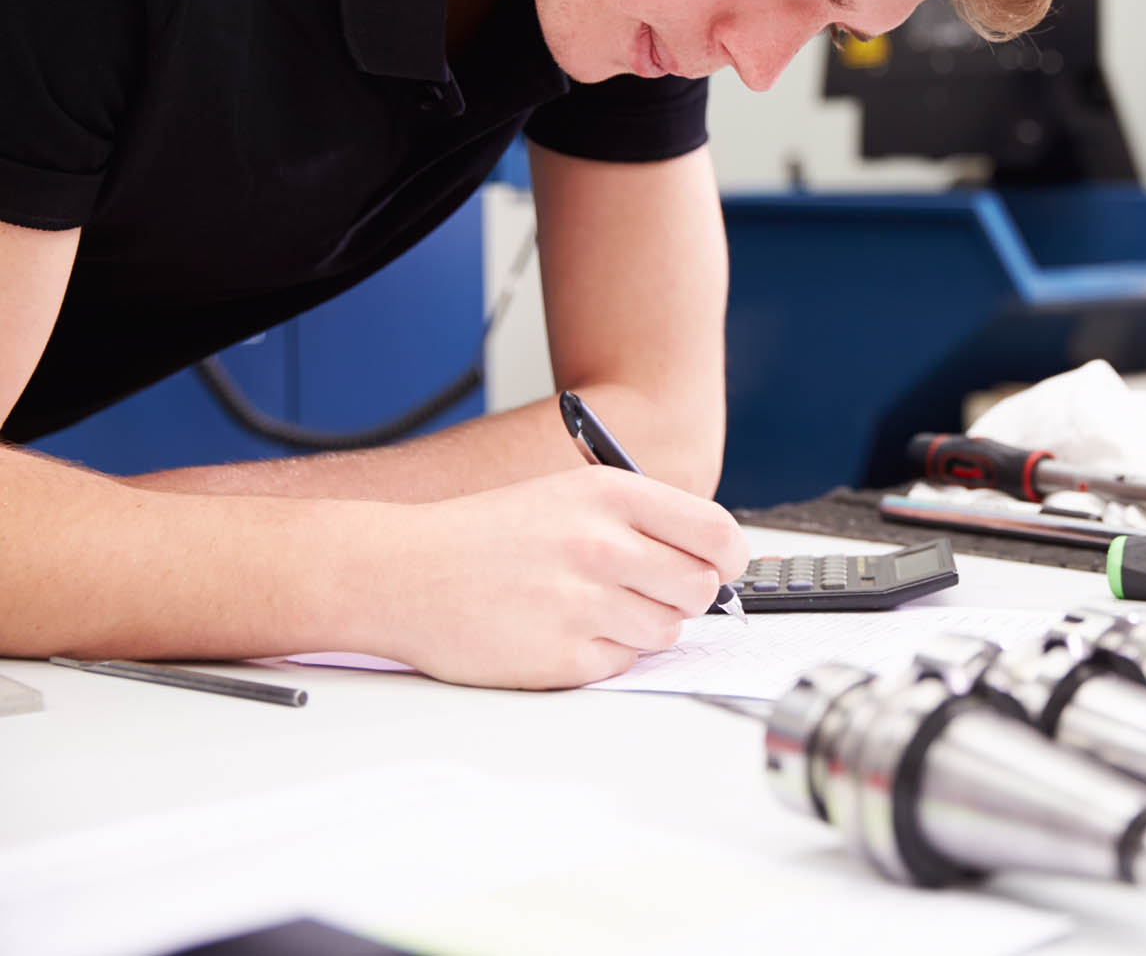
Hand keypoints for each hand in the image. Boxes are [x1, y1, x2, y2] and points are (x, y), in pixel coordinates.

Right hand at [347, 466, 749, 688]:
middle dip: (682, 594)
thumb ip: (643, 520)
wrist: (403, 572)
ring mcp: (581, 603)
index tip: (721, 567)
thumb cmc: (490, 535)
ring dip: (641, 627)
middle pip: (699, 588)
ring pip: (666, 631)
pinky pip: (623, 664)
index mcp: (611, 495)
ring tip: (590, 607)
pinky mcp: (560, 657)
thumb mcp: (572, 495)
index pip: (716, 533)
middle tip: (643, 590)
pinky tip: (562, 630)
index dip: (728, 557)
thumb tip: (714, 558)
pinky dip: (603, 654)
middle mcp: (601, 545)